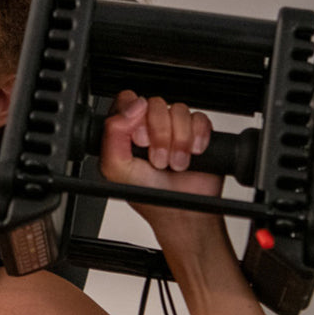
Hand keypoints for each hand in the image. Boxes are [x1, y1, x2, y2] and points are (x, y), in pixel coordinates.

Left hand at [99, 90, 224, 233]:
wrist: (182, 214)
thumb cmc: (146, 194)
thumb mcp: (116, 168)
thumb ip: (112, 133)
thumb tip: (132, 107)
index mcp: (126, 129)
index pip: (127, 100)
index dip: (134, 114)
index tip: (139, 140)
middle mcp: (149, 125)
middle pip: (155, 103)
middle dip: (159, 134)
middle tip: (157, 159)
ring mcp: (174, 127)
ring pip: (178, 110)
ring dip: (178, 141)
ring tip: (174, 164)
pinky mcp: (197, 132)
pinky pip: (200, 118)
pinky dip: (197, 138)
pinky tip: (193, 155)